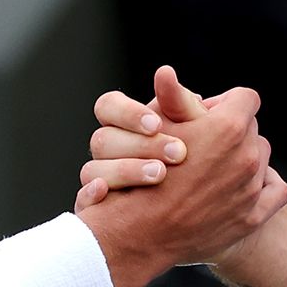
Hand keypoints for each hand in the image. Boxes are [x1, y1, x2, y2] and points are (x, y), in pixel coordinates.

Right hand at [74, 66, 286, 286]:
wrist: (139, 234)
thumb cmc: (140, 176)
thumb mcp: (154, 131)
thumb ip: (171, 99)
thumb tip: (167, 72)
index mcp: (228, 129)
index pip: (245, 98)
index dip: (224, 104)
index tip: (205, 116)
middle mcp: (246, 157)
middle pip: (252, 129)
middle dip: (232, 133)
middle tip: (205, 145)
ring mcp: (251, 188)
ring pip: (261, 159)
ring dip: (243, 159)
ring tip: (215, 169)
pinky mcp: (253, 216)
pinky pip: (277, 190)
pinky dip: (265, 186)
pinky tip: (243, 187)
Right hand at [75, 66, 193, 206]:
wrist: (203, 213)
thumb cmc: (200, 164)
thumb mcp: (200, 134)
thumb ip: (181, 106)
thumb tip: (165, 73)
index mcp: (126, 127)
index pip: (109, 107)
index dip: (129, 113)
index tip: (156, 124)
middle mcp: (109, 152)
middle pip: (103, 139)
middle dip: (140, 144)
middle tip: (179, 153)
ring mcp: (101, 181)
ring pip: (92, 170)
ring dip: (125, 170)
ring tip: (161, 175)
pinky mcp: (99, 213)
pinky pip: (83, 202)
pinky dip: (91, 196)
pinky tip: (107, 194)